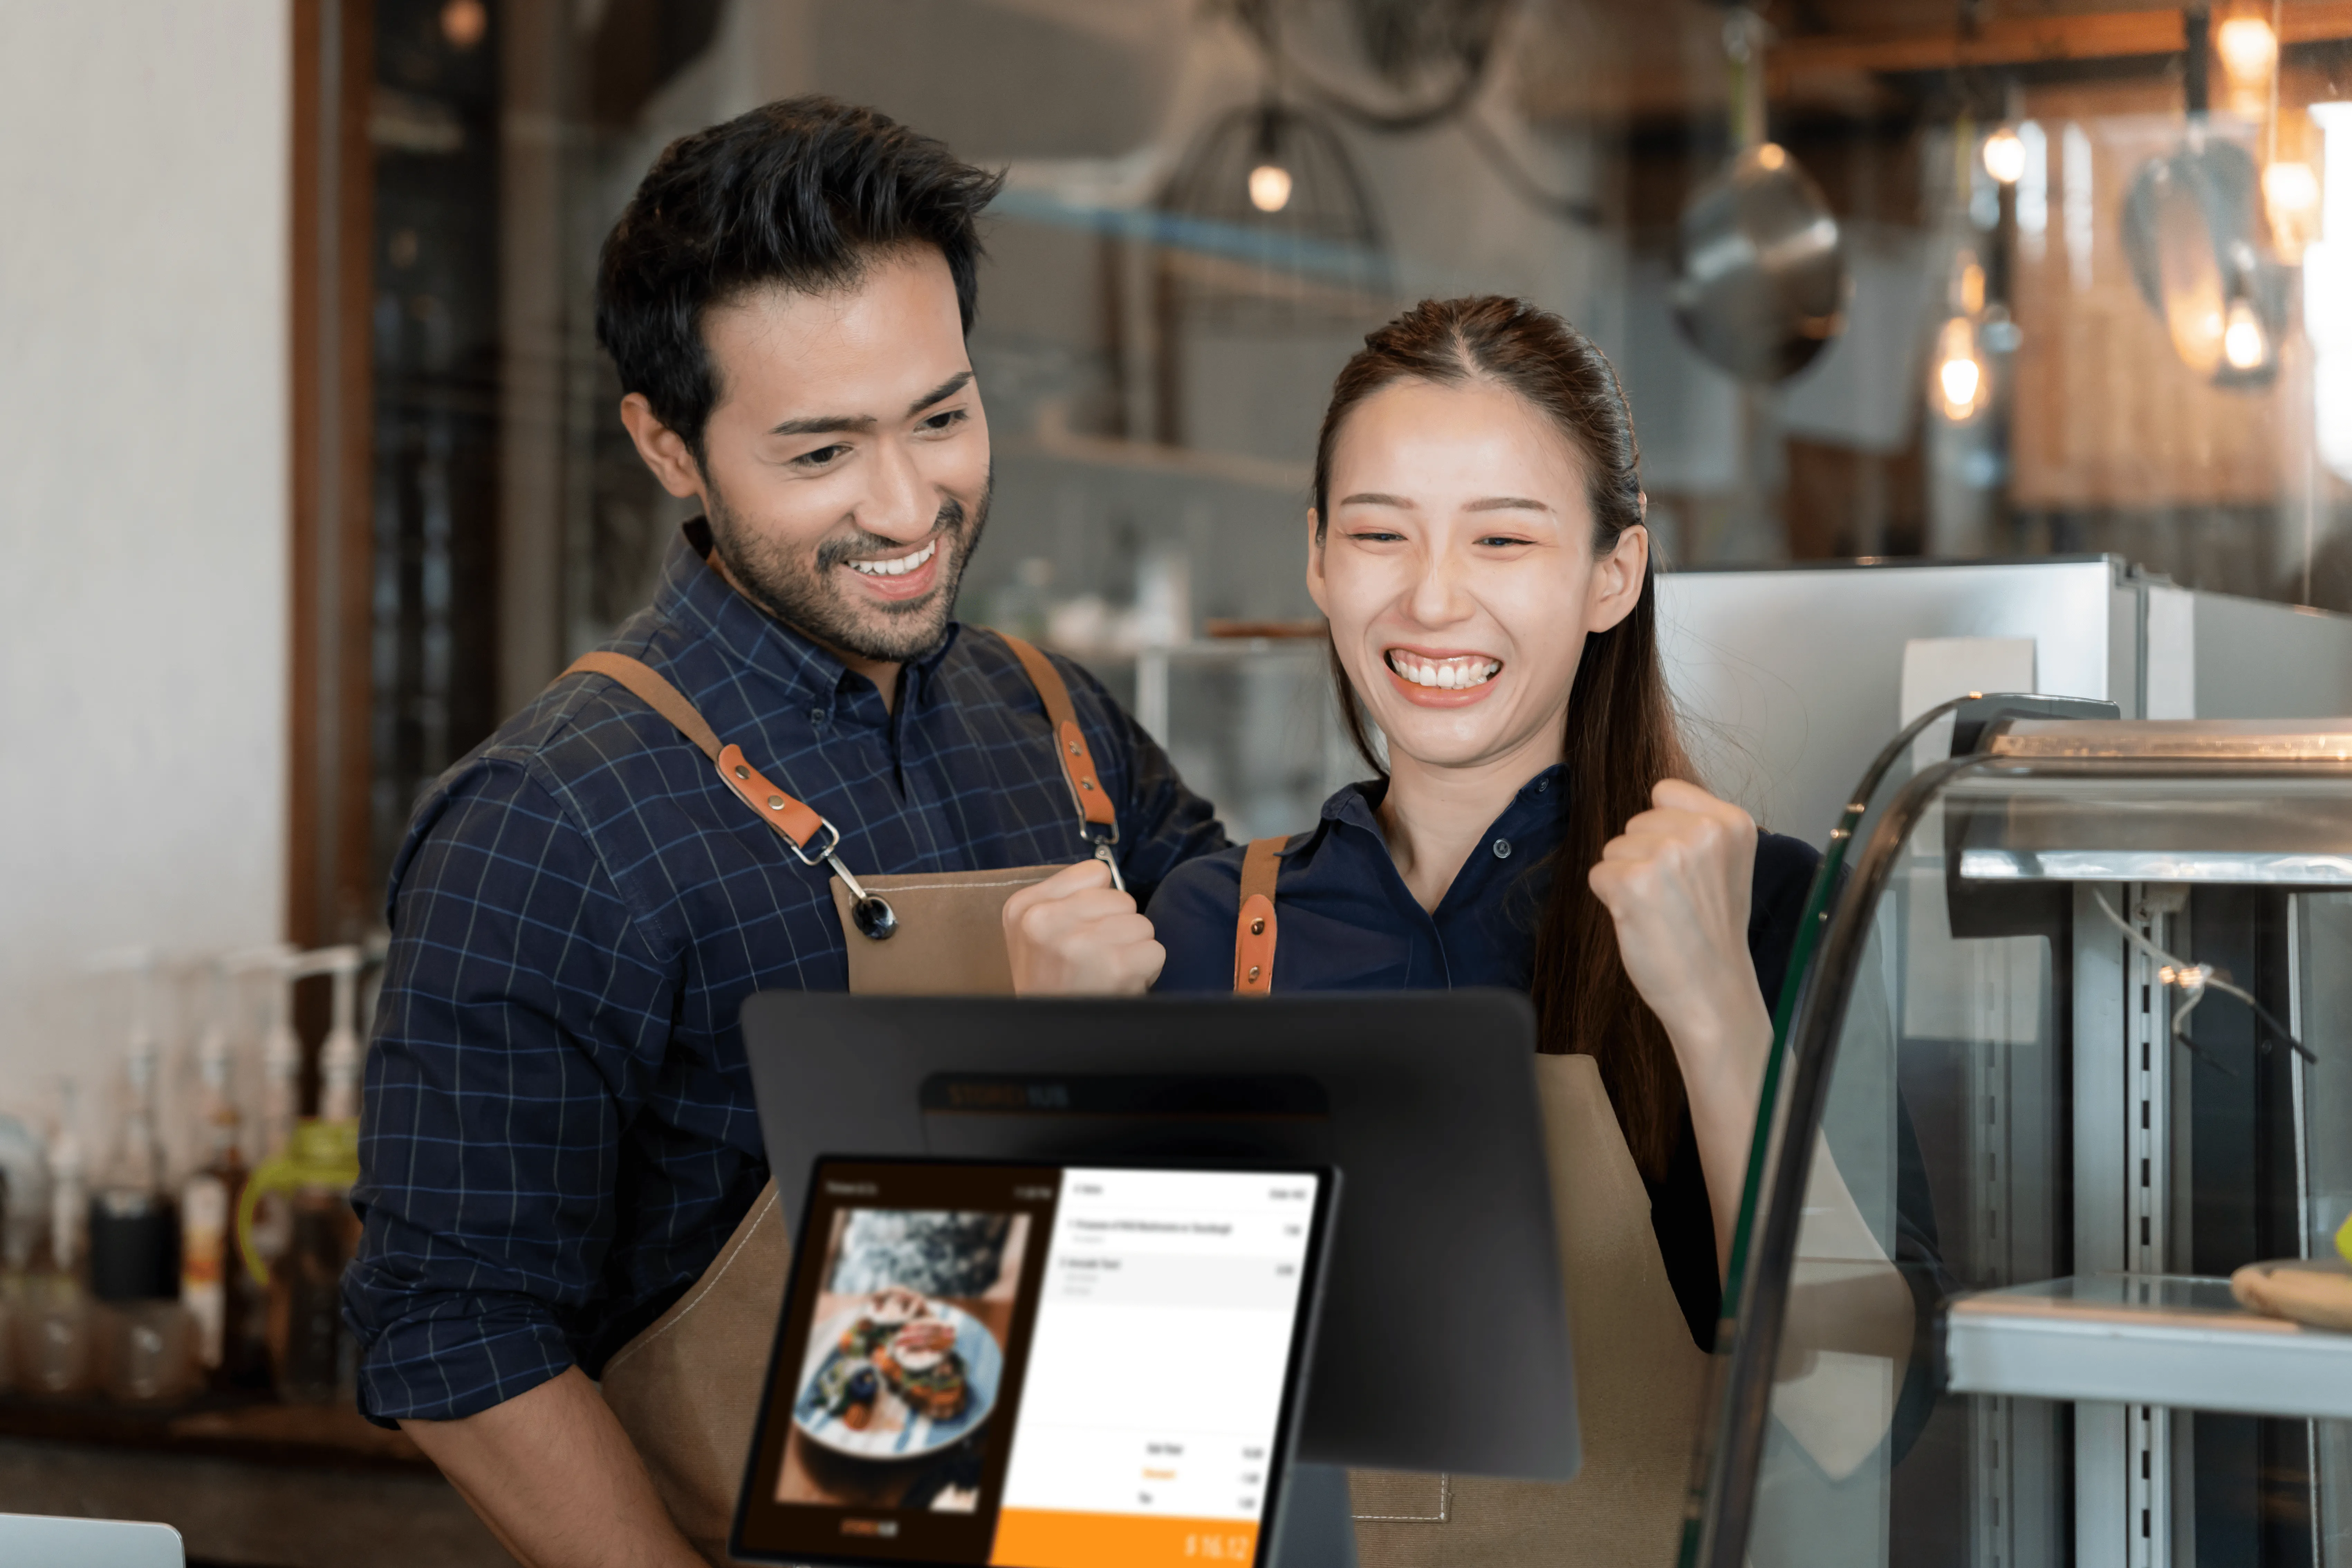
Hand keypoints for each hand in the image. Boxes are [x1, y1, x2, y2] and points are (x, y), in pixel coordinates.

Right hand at [1002, 859, 1164, 994]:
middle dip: (1119, 930)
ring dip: (1133, 952)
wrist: (1049, 1044)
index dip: (1100, 905)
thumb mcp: (1036, 936)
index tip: (1081, 933)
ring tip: (1106, 975)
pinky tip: (1120, 986)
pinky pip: (1155, 951)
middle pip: (1122, 900)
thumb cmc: (1054, 989)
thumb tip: (1107, 875)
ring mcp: (1078, 944)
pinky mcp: (1112, 967)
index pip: (1095, 874)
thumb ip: (1066, 900)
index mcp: (1024, 909)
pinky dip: (1146, 972)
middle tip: (1096, 962)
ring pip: (1142, 924)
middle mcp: (1044, 922)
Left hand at [1586, 779, 1769, 1067]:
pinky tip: (1641, 921)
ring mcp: (1668, 855)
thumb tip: (1651, 803)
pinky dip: (1610, 900)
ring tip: (1661, 912)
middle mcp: (1703, 832)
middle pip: (1636, 822)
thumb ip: (1695, 829)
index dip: (1663, 831)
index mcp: (1732, 822)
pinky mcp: (1633, 883)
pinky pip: (1598, 874)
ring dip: (1627, 879)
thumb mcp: (1724, 865)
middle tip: (1674, 900)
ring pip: (1614, 848)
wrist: (1712, 993)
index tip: (1686, 871)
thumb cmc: (1711, 933)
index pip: (1664, 793)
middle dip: (1644, 857)